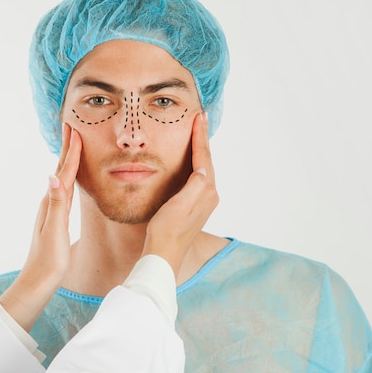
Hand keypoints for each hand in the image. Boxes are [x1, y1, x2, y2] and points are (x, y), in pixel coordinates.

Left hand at [0, 123, 81, 331]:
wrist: (39, 282)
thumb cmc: (49, 260)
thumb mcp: (55, 232)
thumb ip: (57, 204)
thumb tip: (53, 176)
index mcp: (51, 203)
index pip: (63, 172)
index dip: (71, 152)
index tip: (76, 131)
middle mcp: (50, 203)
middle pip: (60, 170)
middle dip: (67, 149)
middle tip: (72, 128)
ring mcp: (52, 211)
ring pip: (62, 178)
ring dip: (68, 161)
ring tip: (75, 147)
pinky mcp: (57, 219)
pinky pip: (65, 191)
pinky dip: (70, 178)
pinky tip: (71, 179)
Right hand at [141, 112, 217, 276]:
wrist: (163, 255)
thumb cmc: (167, 231)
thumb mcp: (180, 206)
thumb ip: (195, 186)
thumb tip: (204, 168)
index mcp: (206, 192)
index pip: (204, 158)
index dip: (201, 136)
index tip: (199, 117)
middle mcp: (208, 196)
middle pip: (206, 161)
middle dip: (202, 140)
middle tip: (200, 119)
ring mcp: (202, 202)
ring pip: (203, 169)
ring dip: (199, 151)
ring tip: (196, 134)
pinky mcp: (193, 207)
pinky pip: (197, 179)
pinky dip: (194, 164)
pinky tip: (189, 162)